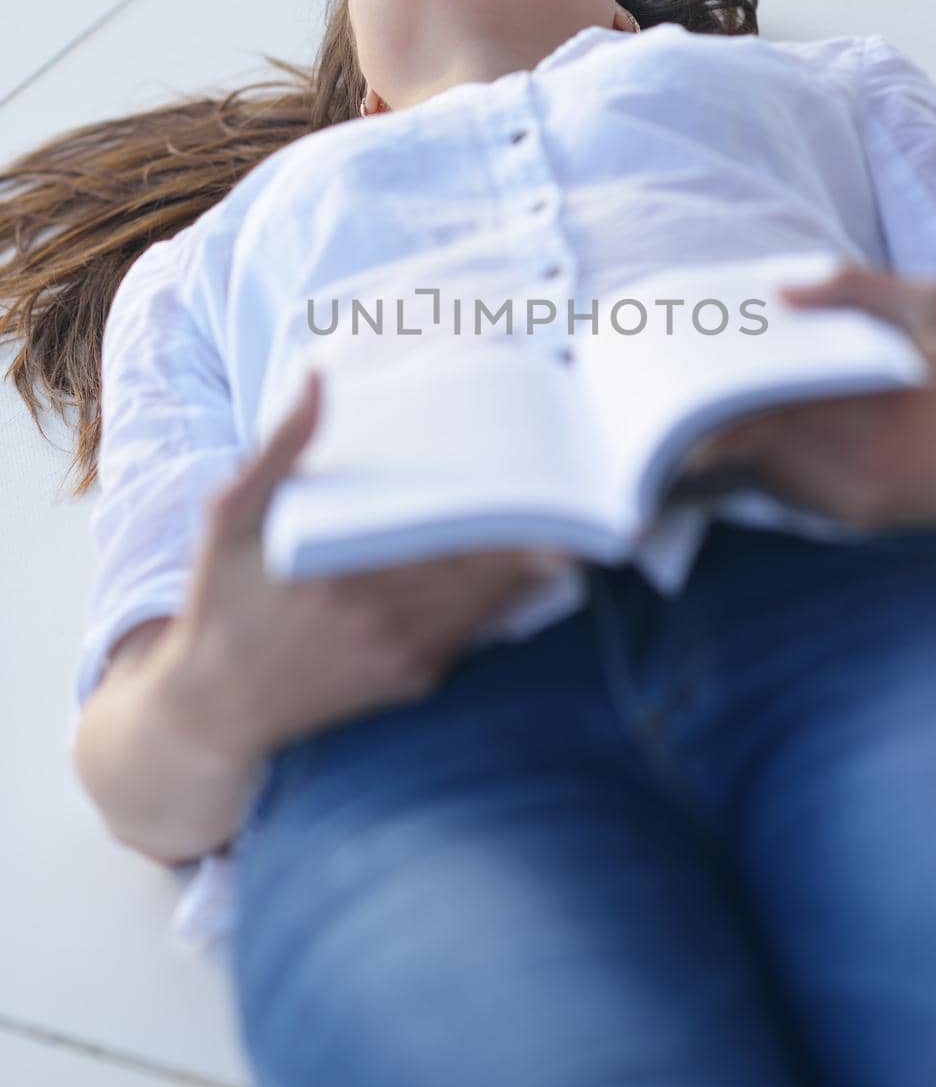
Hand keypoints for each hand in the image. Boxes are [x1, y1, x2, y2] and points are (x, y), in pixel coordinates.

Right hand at [170, 370, 566, 762]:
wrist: (213, 706)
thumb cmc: (222, 599)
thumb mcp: (231, 514)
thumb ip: (279, 447)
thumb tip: (317, 380)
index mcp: (341, 569)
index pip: (442, 532)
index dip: (498, 512)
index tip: (535, 481)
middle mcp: (379, 617)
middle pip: (481, 568)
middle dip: (530, 537)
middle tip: (571, 500)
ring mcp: (400, 655)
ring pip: (487, 602)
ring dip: (529, 570)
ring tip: (568, 532)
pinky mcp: (409, 681)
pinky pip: (472, 634)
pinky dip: (502, 603)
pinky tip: (529, 574)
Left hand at [685, 265, 935, 532]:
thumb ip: (858, 291)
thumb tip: (779, 289)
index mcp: (867, 414)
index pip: (756, 412)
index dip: (705, 392)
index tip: (670, 365)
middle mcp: (852, 472)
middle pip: (744, 444)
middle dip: (702, 412)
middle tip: (663, 378)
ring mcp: (852, 502)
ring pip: (760, 467)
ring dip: (731, 433)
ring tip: (695, 391)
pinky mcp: (857, 518)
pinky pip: (788, 484)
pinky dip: (766, 452)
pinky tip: (754, 418)